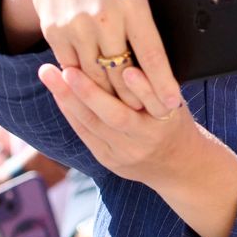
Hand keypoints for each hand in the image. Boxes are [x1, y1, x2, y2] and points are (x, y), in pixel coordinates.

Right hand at [4, 0, 226, 110]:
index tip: (173, 103)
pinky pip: (73, 68)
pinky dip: (85, 82)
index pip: (151, 51)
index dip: (162, 81)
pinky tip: (100, 92)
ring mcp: (75, 26)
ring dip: (112, 95)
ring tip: (130, 107)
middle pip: (123, 72)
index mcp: (131, 1)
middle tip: (153, 111)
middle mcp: (102, 16)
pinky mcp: (54, 32)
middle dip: (138, 96)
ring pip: (96, 76)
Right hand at [39, 63, 236, 236]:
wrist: (189, 167)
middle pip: (92, 121)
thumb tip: (68, 90)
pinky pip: (152, 106)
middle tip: (55, 69)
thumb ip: (97, 126)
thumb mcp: (118, 151)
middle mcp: (125, 149)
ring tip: (79, 69)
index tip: (47, 74)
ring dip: (95, 93)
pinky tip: (130, 71)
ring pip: (116, 117)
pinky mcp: (169, 124)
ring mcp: (147, 138)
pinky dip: (140, 90)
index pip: (79, 124)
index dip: (61, 99)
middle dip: (70, 95)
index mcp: (107, 154)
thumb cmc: (149, 150)